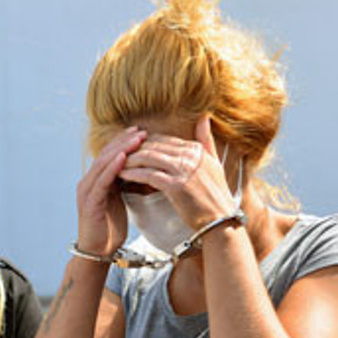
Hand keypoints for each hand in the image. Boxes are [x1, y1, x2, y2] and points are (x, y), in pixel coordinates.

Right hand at [76, 126, 144, 254]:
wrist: (98, 252)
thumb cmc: (110, 228)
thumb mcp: (118, 200)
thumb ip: (122, 183)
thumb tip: (139, 169)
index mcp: (95, 180)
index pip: (109, 155)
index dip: (123, 141)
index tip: (140, 132)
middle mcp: (88, 182)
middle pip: (106, 154)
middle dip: (124, 141)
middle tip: (141, 131)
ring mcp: (87, 191)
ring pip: (103, 164)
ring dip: (121, 149)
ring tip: (136, 139)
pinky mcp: (89, 202)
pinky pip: (102, 180)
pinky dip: (113, 168)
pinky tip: (124, 158)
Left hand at [119, 114, 236, 229]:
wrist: (221, 220)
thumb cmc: (216, 195)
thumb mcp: (214, 162)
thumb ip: (206, 139)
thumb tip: (204, 116)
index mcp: (196, 150)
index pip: (164, 140)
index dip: (145, 142)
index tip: (130, 147)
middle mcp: (190, 156)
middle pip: (154, 146)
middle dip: (133, 149)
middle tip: (116, 153)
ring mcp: (183, 170)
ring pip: (149, 158)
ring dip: (130, 159)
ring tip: (115, 163)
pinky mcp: (176, 186)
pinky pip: (148, 175)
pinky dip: (133, 173)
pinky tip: (122, 175)